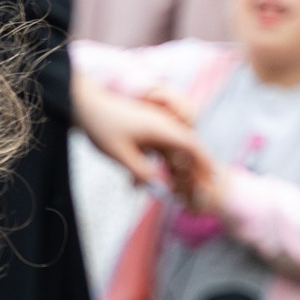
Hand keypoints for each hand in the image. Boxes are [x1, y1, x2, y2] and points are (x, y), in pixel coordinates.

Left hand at [72, 74, 215, 201]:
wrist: (83, 104)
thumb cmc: (101, 127)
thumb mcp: (120, 154)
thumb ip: (142, 172)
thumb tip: (161, 188)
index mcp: (162, 128)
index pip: (192, 146)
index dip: (206, 162)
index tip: (216, 177)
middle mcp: (162, 126)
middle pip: (186, 151)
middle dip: (192, 172)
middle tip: (195, 194)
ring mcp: (152, 128)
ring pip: (170, 153)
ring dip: (170, 172)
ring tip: (168, 194)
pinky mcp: (142, 131)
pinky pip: (154, 151)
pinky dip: (152, 167)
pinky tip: (134, 186)